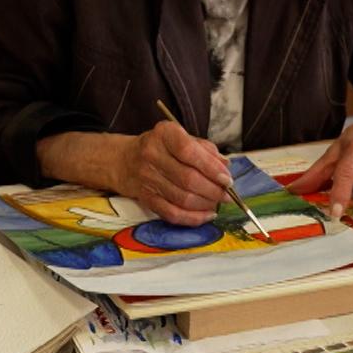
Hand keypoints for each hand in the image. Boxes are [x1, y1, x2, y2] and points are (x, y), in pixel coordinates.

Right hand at [115, 120, 233, 225]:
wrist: (125, 160)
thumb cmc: (161, 147)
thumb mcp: (181, 137)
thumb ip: (205, 150)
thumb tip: (225, 167)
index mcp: (164, 134)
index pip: (189, 151)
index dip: (211, 167)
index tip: (227, 179)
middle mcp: (152, 154)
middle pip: (188, 178)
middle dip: (213, 190)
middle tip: (227, 194)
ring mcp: (147, 178)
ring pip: (182, 198)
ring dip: (206, 204)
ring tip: (217, 202)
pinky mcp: (146, 198)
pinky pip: (172, 214)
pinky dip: (193, 218)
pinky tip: (206, 215)